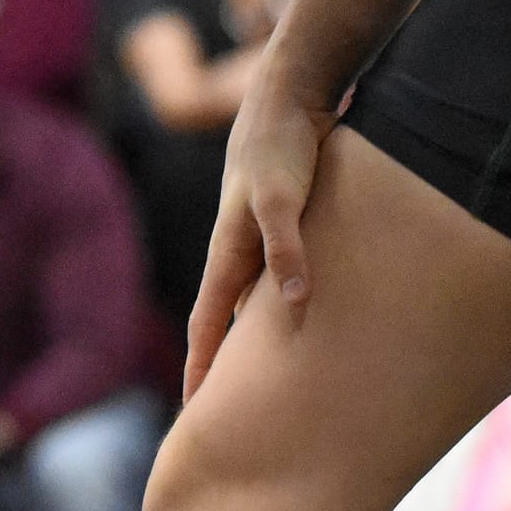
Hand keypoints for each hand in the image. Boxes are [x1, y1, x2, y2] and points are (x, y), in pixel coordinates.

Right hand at [184, 59, 337, 403]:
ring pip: (257, 301)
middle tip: (232, 418)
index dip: (202, 373)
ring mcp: (262, 237)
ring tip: (275, 382)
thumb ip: (286, 247)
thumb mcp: (280, 196)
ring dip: (261, 339)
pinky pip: (284, 277)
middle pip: (228, 323)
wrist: (292, 91)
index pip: (208, 327)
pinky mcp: (288, 222)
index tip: (196, 419)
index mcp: (227, 252)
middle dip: (226, 369)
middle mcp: (240, 251)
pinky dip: (290, 303)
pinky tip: (314, 317)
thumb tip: (292, 306)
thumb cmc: (282, 143)